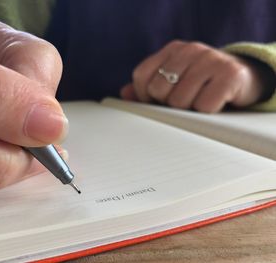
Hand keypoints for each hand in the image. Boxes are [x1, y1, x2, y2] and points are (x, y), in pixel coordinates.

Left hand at [121, 40, 272, 111]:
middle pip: (158, 90)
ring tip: (200, 101)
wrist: (242, 78)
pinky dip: (207, 111)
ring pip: (179, 101)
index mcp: (173, 50)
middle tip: (184, 102)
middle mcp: (190, 50)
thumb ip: (148, 87)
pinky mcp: (229, 74)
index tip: (158, 102)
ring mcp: (210, 59)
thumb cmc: (202, 83)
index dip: (145, 96)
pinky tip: (215, 103)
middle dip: (168, 104)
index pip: (141, 75)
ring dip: (189, 110)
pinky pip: (203, 106)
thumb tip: (125, 94)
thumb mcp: (174, 81)